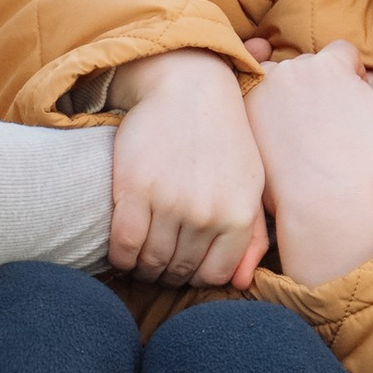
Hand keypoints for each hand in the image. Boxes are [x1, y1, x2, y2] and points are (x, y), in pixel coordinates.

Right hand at [106, 48, 268, 285]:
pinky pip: (124, 245)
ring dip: (142, 267)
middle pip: (179, 270)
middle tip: (157, 261)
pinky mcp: (135, 188)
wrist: (188, 88)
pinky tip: (122, 250)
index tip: (183, 265)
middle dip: (166, 272)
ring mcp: (170, 202)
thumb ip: (252, 237)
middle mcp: (206, 213)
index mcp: (238, 215)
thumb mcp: (251, 185)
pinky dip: (120, 256)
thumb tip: (239, 284)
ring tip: (140, 257)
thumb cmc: (223, 140)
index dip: (195, 276)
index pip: (213, 275)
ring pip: (150, 262)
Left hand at [252, 42, 372, 283]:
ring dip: (289, 96)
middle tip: (326, 128)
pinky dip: (265, 113)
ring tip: (302, 135)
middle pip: (309, 67)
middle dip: (319, 87)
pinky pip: (255, 101)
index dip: (352, 78)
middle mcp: (293, 67)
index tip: (351, 109)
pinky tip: (280, 140)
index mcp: (330, 62)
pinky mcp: (242, 112)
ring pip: (281, 81)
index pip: (343, 54)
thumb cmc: (368, 162)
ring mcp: (263, 89)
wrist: (324, 200)